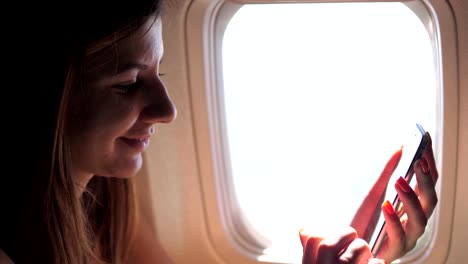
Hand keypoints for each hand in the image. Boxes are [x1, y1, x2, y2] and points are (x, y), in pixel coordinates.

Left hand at [299, 133, 438, 262]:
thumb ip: (388, 172)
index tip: (425, 143)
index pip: (429, 183)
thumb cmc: (366, 220)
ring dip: (411, 199)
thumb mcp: (375, 192)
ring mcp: (407, 237)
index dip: (429, 163)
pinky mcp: (394, 250)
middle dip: (426, 180)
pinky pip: (399, 236)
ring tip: (399, 181)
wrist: (348, 245)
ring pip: (420, 220)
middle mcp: (415, 222)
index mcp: (414, 207)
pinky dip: (394, 220)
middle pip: (430, 200)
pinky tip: (386, 205)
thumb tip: (399, 148)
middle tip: (417, 162)